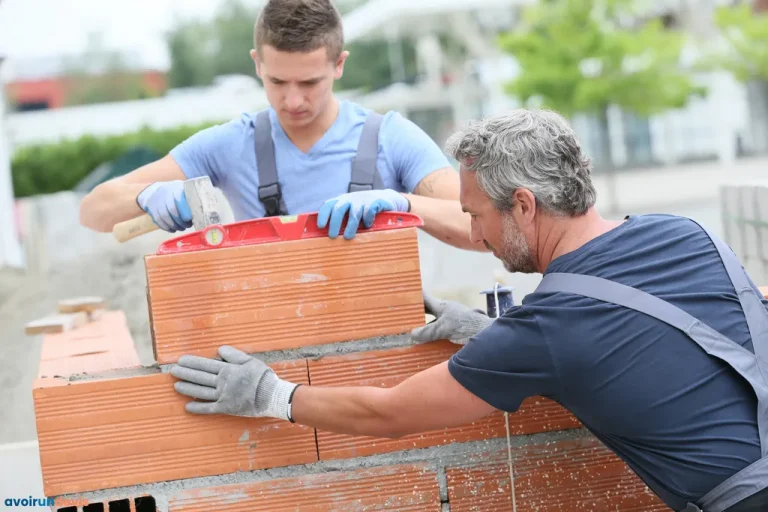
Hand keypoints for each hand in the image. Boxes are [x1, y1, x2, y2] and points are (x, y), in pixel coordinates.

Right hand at [136, 180, 192, 231]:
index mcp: (176, 188)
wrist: (155, 192)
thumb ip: (192, 198)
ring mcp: (157, 202)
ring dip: (174, 225)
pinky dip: (166, 227)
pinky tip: (173, 229)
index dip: (184, 210)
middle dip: (180, 220)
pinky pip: (158, 220)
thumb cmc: (176, 193)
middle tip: (188, 225)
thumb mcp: (184, 191)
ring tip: (181, 228)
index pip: (179, 198)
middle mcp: (165, 193)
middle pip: (171, 209)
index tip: (189, 218)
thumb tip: (205, 212)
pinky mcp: (152, 210)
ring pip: (164, 216)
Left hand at [170, 345, 298, 419]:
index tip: (181, 360)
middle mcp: (222, 383)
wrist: (271, 395)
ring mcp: (223, 397)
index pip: (205, 365)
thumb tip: (219, 350)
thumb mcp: (249, 360)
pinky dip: (198, 408)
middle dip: (185, 373)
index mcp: (228, 370)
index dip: (192, 363)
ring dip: (187, 389)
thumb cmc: (262, 376)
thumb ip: (233, 355)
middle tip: (173, 371)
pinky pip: (209, 409)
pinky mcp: (226, 408)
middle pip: (200, 377)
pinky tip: (187, 406)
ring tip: (176, 386)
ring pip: (201, 392)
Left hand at [317, 189, 408, 239]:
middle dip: (334, 223)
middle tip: (332, 236)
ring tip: (348, 237)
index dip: (323, 215)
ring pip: (354, 212)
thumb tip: (326, 241)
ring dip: (350, 225)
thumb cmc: (363, 211)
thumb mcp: (351, 213)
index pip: (328, 205)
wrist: (386, 199)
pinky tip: (367, 226)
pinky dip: (367, 219)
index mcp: (341, 201)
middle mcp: (350, 199)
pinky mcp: (376, 201)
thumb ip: (341, 222)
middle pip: (339, 209)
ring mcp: (363, 200)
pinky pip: (369, 210)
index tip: (320, 226)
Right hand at [411, 293, 493, 344]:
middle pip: (427, 311)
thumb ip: (427, 332)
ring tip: (411, 332)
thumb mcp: (442, 329)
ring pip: (432, 322)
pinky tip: (426, 342)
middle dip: (417, 314)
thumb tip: (412, 335)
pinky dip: (432, 336)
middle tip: (404, 317)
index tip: (404, 293)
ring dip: (424, 327)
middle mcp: (445, 311)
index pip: (424, 298)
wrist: (485, 333)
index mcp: (441, 306)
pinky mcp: (454, 330)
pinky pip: (439, 331)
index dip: (415, 295)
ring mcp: (450, 320)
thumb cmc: (464, 325)